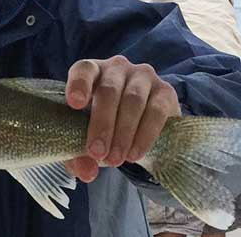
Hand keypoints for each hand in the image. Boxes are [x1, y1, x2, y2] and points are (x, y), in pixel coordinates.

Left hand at [64, 56, 180, 181]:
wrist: (141, 127)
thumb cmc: (105, 126)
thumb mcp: (87, 137)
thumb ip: (80, 155)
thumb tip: (87, 173)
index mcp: (92, 72)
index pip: (83, 70)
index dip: (79, 85)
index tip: (75, 104)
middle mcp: (117, 68)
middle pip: (108, 91)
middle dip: (102, 124)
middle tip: (97, 153)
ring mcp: (143, 76)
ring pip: (133, 101)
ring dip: (124, 133)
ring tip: (116, 159)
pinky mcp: (166, 91)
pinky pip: (156, 111)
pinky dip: (145, 134)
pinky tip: (135, 153)